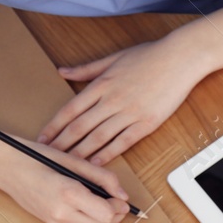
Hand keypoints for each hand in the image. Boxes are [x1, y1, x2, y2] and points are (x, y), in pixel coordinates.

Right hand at [0, 140, 130, 222]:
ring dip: (104, 219)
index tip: (121, 198)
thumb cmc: (38, 158)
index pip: (106, 214)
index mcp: (68, 194)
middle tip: (117, 201)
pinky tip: (87, 204)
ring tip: (103, 201)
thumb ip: (103, 178)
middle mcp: (61, 214)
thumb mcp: (74, 161)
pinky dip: (90, 219)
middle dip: (115, 216)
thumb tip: (123, 195)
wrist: (7, 168)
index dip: (119, 207)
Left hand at [39, 38, 205, 163]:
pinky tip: (96, 164)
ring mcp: (129, 112)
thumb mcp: (113, 58)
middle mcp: (112, 99)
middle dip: (62, 144)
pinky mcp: (145, 123)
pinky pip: (122, 142)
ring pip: (98, 138)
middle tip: (49, 158)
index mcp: (101, 84)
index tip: (43, 139)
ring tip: (68, 166)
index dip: (54, 127)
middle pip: (80, 127)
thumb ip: (86, 69)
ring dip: (81, 153)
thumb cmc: (148, 56)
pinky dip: (107, 154)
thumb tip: (62, 71)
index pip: (70, 110)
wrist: (179, 59)